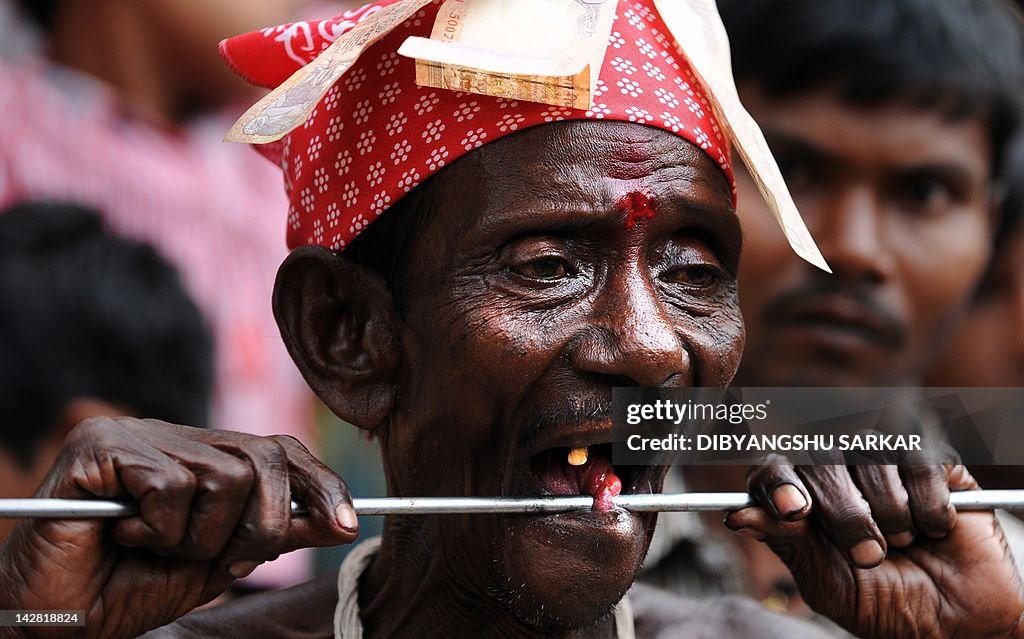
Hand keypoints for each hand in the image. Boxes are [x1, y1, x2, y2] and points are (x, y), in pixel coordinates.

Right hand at [0, 418, 357, 638]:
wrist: (60, 620)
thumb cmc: (131, 588)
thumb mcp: (219, 562)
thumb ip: (273, 534)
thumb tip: (338, 521)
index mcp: (205, 457)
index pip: (280, 450)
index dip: (319, 484)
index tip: (347, 527)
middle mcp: (176, 435)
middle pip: (264, 459)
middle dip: (260, 524)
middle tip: (219, 558)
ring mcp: (138, 433)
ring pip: (225, 476)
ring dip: (199, 536)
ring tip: (152, 545)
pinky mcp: (101, 445)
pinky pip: (172, 484)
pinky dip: (157, 527)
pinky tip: (121, 534)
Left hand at [729, 456, 1023, 638]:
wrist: (953, 623)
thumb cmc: (883, 602)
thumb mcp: (827, 582)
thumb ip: (787, 542)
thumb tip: (737, 514)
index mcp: (802, 496)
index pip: (773, 469)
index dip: (779, 483)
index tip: (794, 510)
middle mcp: (838, 470)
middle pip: (821, 462)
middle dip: (845, 517)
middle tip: (868, 555)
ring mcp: (884, 460)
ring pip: (872, 460)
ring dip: (891, 516)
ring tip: (903, 544)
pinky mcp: (932, 460)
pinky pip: (920, 462)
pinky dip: (928, 507)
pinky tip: (933, 529)